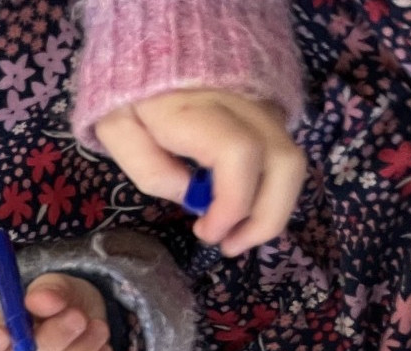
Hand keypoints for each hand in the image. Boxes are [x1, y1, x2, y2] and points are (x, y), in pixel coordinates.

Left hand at [97, 89, 305, 255]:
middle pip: (285, 163)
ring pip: (293, 163)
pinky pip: (283, 158)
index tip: (206, 233)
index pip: (239, 155)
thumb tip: (193, 197)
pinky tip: (239, 210)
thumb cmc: (130, 95)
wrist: (157, 45)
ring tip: (234, 236)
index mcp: (197, 107)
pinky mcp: (270, 116)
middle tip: (229, 246)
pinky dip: (269, 192)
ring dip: (271, 211)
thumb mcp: (117, 130)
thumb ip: (150, 168)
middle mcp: (245, 105)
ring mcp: (263, 108)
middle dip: (265, 218)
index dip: (233, 204)